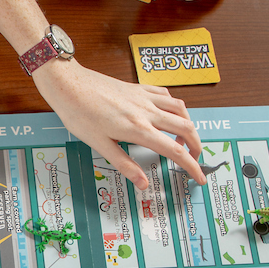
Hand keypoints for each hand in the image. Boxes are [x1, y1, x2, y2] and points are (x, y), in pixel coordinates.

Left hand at [32, 58, 204, 187]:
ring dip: (188, 125)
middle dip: (197, 146)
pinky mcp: (138, 87)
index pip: (174, 151)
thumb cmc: (79, 114)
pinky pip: (166, 95)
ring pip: (180, 109)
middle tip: (195, 159)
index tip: (199, 177)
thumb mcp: (100, 145)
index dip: (191, 166)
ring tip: (181, 139)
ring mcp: (144, 97)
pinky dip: (174, 106)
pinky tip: (167, 113)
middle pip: (186, 128)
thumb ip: (125, 164)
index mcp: (138, 129)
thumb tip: (143, 184)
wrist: (69, 83)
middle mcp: (147, 111)